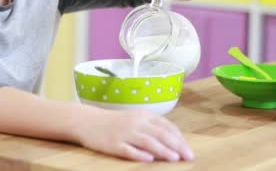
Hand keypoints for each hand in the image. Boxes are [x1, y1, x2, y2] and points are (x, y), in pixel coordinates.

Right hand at [75, 108, 193, 161]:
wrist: (87, 121)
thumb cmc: (115, 122)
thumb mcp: (135, 119)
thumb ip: (152, 128)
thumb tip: (174, 142)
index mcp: (143, 115)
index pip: (167, 126)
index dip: (179, 139)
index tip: (188, 150)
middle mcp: (135, 123)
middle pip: (160, 134)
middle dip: (177, 146)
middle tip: (188, 157)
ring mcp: (124, 133)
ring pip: (147, 141)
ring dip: (163, 150)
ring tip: (175, 159)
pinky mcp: (113, 144)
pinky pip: (128, 150)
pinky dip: (139, 154)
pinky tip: (149, 159)